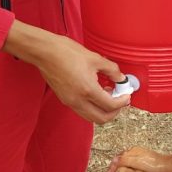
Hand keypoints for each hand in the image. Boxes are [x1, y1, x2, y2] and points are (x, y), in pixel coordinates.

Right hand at [3, 20, 129, 123]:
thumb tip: (121, 78)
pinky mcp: (65, 100)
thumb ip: (112, 70)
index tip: (127, 95)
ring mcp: (70, 102)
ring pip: (91, 117)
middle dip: (115, 111)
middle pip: (102, 118)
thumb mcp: (95, 58)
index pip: (111, 106)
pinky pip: (82, 111)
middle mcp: (78, 100)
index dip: (123, 102)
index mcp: (87, 90)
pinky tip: (96, 92)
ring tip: (108, 95)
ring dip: (103, 110)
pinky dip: (93, 107)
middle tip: (120, 99)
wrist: (44, 52)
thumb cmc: (66, 52)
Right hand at [107, 146, 171, 171]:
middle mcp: (136, 153)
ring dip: (121, 171)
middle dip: (115, 169)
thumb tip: (114, 160)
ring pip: (127, 165)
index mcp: (133, 151)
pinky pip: (133, 168)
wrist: (167, 167)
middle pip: (121, 161)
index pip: (118, 158)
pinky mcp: (145, 164)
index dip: (112, 168)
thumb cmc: (154, 164)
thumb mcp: (136, 162)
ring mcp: (141, 158)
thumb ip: (124, 160)